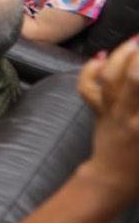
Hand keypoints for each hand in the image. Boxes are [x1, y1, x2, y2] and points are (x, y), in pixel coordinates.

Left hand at [76, 38, 138, 199]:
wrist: (113, 181)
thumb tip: (138, 81)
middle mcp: (132, 117)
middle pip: (135, 81)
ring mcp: (112, 113)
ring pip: (112, 79)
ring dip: (122, 56)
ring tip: (134, 40)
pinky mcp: (97, 112)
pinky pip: (88, 89)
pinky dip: (90, 70)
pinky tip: (100, 56)